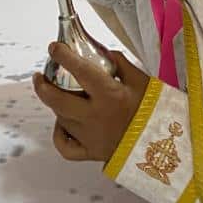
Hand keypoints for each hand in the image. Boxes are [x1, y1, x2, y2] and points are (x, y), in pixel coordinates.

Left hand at [32, 43, 148, 161]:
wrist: (163, 145)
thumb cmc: (155, 112)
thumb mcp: (142, 81)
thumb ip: (121, 64)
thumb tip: (104, 53)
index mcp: (110, 96)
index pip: (80, 71)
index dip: (63, 56)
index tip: (54, 48)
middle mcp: (96, 117)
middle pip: (58, 100)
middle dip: (43, 86)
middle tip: (40, 76)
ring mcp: (91, 138)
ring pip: (61, 120)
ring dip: (55, 105)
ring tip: (57, 95)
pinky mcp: (92, 153)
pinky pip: (65, 146)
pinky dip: (60, 134)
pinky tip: (62, 124)